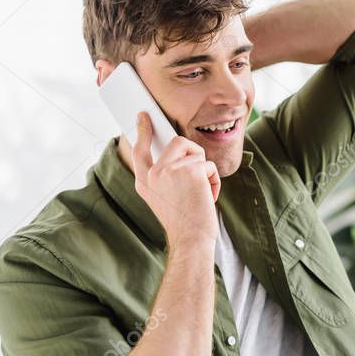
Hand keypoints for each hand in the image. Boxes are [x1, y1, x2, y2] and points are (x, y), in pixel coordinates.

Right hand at [131, 111, 220, 246]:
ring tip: (201, 194)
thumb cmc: (183, 222)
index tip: (144, 117)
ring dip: (205, 172)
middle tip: (199, 174)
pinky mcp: (190, 171)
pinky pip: (209, 165)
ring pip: (196, 154)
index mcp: (144, 182)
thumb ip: (165, 176)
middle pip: (177, 143)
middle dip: (193, 154)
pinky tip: (208, 197)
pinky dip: (214, 181)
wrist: (191, 239)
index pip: (140, 150)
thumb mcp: (163, 198)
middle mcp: (153, 174)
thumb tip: (180, 154)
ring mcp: (170, 170)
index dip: (142, 132)